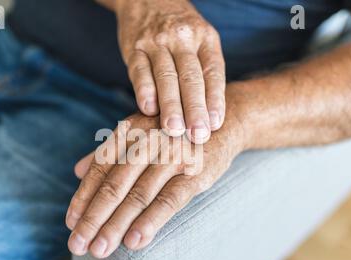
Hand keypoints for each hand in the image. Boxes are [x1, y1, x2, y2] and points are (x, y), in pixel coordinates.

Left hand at [65, 104, 245, 258]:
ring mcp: (173, 156)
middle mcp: (148, 141)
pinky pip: (169, 200)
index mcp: (131, 132)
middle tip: (78, 245)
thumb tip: (77, 170)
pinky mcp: (196, 172)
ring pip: (138, 196)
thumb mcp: (140, 135)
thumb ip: (109, 152)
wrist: (222, 122)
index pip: (100, 168)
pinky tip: (134, 241)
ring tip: (99, 250)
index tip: (71, 223)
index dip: (83, 197)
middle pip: (114, 186)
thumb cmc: (174, 133)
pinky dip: (151, 221)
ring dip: (116, 225)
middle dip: (94, 218)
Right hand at [115, 0, 225, 143]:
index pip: (213, 72)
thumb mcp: (199, 42)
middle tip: (198, 135)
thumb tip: (210, 117)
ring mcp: (157, 42)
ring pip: (166, 76)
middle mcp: (183, 39)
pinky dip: (144, 90)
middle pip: (191, 78)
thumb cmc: (179, 32)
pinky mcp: (134, 47)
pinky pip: (140, 70)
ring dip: (171, 105)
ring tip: (174, 130)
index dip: (215, 100)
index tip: (216, 124)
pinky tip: (148, 109)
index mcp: (205, 39)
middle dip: (195, 109)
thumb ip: (204, 73)